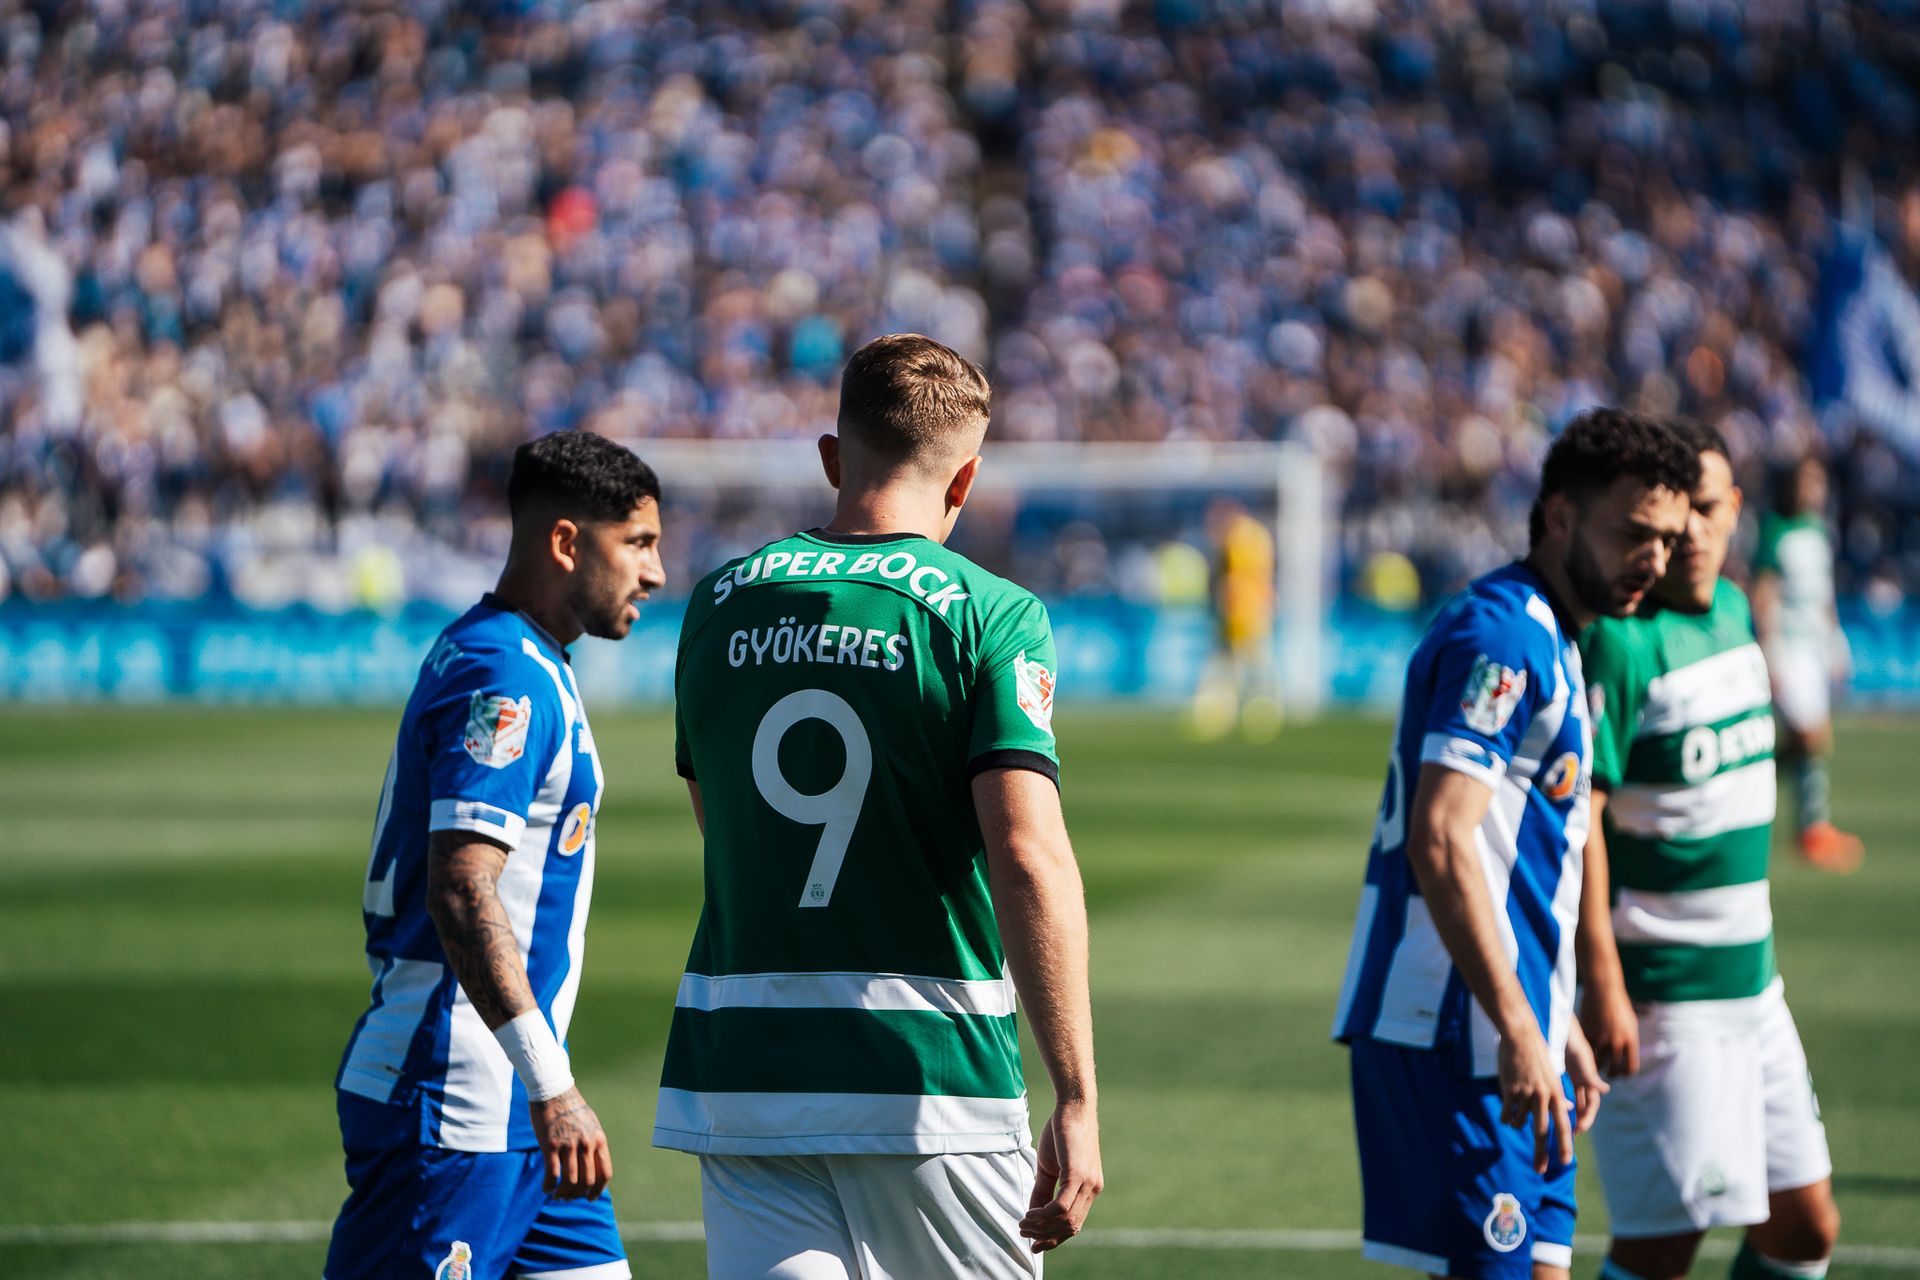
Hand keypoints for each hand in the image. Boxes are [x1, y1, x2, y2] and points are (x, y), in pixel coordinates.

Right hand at [529, 1086, 612, 1199]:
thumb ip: (593, 1144)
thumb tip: (593, 1167)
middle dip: (578, 1194)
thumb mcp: (590, 1125)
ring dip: (563, 1193)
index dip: (598, 1190)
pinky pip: (552, 1174)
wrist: (553, 1090)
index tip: (590, 1197)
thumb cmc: (571, 1109)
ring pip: (570, 1181)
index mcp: (599, 1140)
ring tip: (557, 1195)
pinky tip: (546, 1188)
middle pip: (587, 1181)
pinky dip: (549, 1186)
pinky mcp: (550, 1144)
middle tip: (568, 1197)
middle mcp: (586, 1144)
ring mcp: (569, 1145)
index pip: (605, 1173)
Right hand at [1019, 1098, 1102, 1252]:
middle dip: (1044, 1235)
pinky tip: (1030, 1213)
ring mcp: (1087, 1183)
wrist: (1073, 1107)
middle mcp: (1092, 1190)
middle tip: (1023, 1233)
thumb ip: (1043, 1190)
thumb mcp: (1050, 1167)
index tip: (1034, 1245)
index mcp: (1088, 1189)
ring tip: (1023, 1222)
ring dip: (1041, 1226)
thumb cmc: (1061, 1133)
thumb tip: (1032, 1212)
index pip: (1073, 1225)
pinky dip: (1045, 1215)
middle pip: (1069, 1227)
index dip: (1054, 1238)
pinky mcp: (1077, 1174)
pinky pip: (1062, 1207)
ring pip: (1065, 1220)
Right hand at [1497, 1025, 1572, 1174]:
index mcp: (1557, 1094)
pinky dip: (1506, 1116)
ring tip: (1516, 1108)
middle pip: (1542, 1132)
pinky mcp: (1510, 1089)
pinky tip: (1506, 1110)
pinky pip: (1507, 1114)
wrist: (1521, 1036)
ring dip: (1516, 1122)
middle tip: (1540, 1170)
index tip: (1565, 1162)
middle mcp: (1544, 1096)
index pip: (1563, 1126)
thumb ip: (1558, 1095)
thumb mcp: (1553, 1076)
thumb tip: (1568, 1109)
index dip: (1564, 1145)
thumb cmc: (1537, 1055)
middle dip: (1541, 1154)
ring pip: (1519, 1122)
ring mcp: (1526, 1093)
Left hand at [1564, 1018, 1609, 1134]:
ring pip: (1576, 1101)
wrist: (1562, 1028)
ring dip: (1571, 1114)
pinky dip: (1562, 1101)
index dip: (1587, 1119)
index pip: (1592, 1106)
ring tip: (1562, 1127)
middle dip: (1579, 1120)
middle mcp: (1585, 1082)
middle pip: (1585, 1106)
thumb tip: (1606, 1089)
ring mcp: (1576, 1078)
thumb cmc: (1574, 1044)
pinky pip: (1566, 1091)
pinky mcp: (1566, 1073)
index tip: (1578, 1130)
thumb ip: (1593, 1076)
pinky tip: (1553, 1110)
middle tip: (1570, 1135)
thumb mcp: (1583, 1061)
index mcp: (1591, 1081)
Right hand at [1579, 979, 1639, 1077]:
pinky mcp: (1588, 1034)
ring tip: (1597, 1066)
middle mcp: (1617, 1042)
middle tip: (1608, 1073)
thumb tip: (1626, 1057)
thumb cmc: (1619, 1006)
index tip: (1622, 1073)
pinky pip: (1588, 1051)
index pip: (1630, 1067)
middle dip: (1612, 1073)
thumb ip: (1629, 1041)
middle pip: (1614, 1069)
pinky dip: (1588, 1055)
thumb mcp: (1630, 1024)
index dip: (1626, 1073)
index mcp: (1631, 1040)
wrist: (1604, 990)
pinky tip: (1587, 1054)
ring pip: (1599, 1063)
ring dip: (1598, 1067)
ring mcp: (1601, 1039)